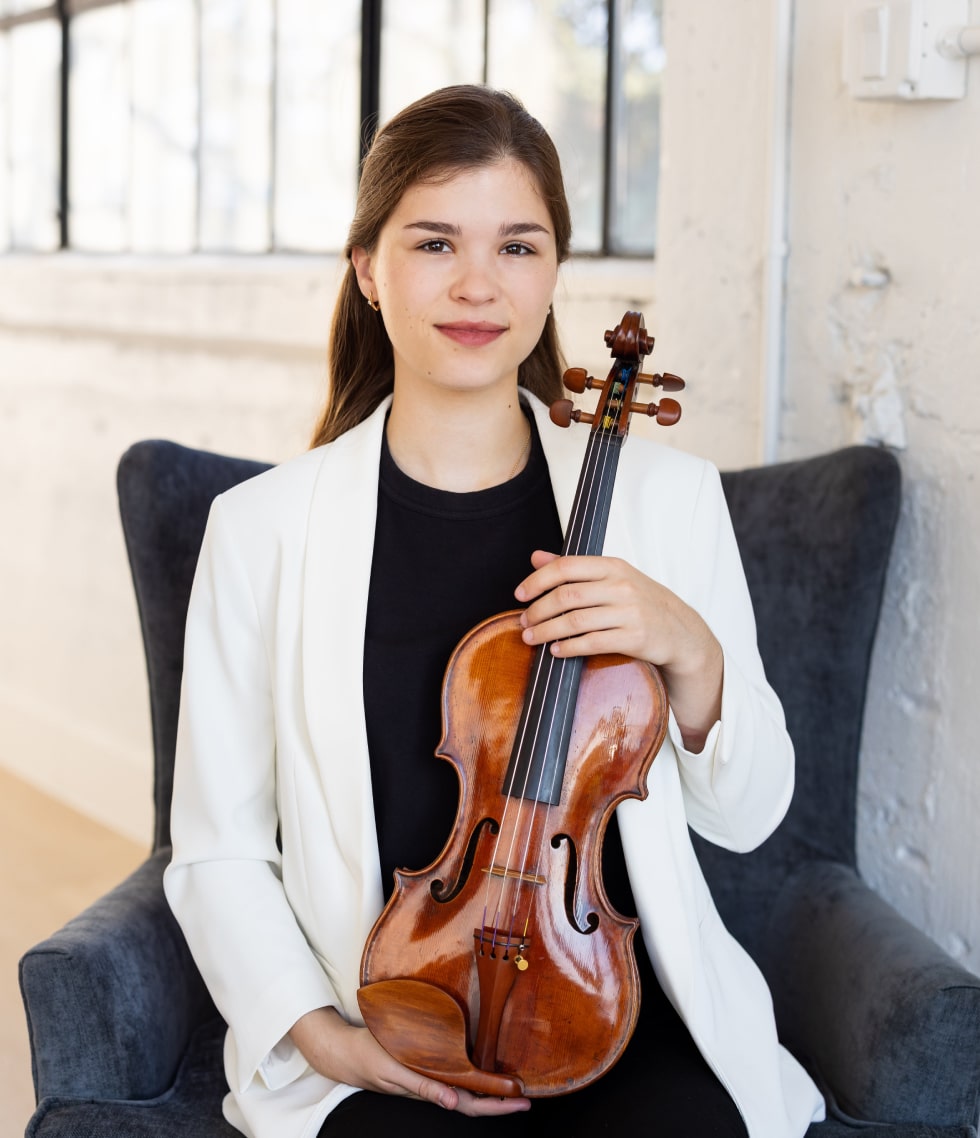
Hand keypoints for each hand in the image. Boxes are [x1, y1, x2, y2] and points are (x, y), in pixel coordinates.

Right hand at [289, 1008, 530, 1115]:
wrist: (345, 1052)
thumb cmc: (370, 1056)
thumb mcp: (394, 1070)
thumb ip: (421, 1086)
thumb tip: (452, 1102)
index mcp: (429, 1089)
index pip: (469, 1104)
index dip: (496, 1105)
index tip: (522, 1100)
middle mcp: (432, 1087)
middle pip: (472, 1102)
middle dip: (499, 1103)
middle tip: (527, 1096)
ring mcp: (428, 1079)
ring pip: (463, 1092)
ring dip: (488, 1092)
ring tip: (511, 1086)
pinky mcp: (422, 1068)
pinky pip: (451, 1078)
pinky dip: (470, 1078)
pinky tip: (480, 1071)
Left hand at [514, 550, 722, 751]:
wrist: (681, 631)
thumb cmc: (641, 601)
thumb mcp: (612, 576)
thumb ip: (573, 568)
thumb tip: (536, 557)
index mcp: (612, 566)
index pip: (565, 567)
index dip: (537, 581)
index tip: (519, 594)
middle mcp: (620, 586)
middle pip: (566, 596)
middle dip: (537, 611)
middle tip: (522, 622)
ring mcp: (629, 612)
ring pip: (575, 621)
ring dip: (547, 631)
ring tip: (531, 638)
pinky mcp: (633, 638)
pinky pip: (592, 643)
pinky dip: (569, 648)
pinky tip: (556, 651)